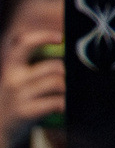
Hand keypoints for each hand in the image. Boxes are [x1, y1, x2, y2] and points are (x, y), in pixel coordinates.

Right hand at [0, 25, 62, 147]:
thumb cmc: (18, 102)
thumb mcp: (20, 82)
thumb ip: (37, 69)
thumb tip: (66, 57)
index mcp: (11, 68)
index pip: (23, 43)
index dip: (42, 37)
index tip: (60, 37)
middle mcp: (13, 79)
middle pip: (54, 67)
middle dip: (68, 74)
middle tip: (70, 83)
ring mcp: (18, 95)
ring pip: (58, 83)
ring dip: (68, 90)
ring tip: (65, 97)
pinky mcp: (25, 111)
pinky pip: (56, 102)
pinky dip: (65, 105)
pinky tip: (63, 108)